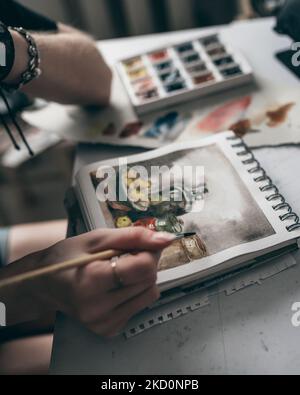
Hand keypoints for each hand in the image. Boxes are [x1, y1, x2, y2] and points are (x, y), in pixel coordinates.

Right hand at [27, 228, 173, 336]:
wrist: (45, 284)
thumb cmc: (66, 258)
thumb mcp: (97, 238)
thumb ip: (134, 236)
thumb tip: (165, 239)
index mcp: (92, 281)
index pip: (143, 267)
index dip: (148, 251)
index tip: (138, 245)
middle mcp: (97, 308)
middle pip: (149, 280)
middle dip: (145, 263)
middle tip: (125, 256)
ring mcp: (103, 322)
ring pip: (150, 294)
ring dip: (142, 278)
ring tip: (119, 270)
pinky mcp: (108, 329)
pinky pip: (141, 305)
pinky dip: (135, 291)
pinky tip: (116, 286)